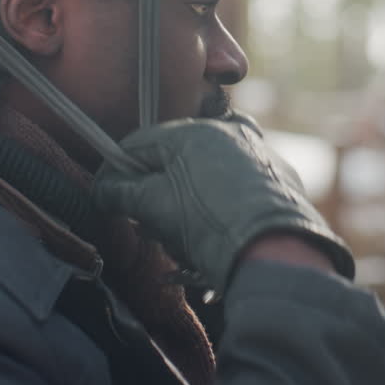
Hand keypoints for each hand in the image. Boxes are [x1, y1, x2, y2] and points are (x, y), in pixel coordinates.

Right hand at [91, 114, 353, 291]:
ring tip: (186, 230)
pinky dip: (225, 197)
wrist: (277, 253)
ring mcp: (261, 153)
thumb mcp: (154, 208)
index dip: (118, 170)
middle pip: (177, 155)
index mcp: (195, 131)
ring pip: (210, 167)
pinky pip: (241, 181)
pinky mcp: (282, 179)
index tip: (108, 194)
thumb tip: (102, 189)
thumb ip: (121, 193)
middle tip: (148, 218)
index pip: (141, 144)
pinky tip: (222, 227)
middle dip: (157, 184)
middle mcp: (232, 131)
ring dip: (191, 191)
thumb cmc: (208, 225)